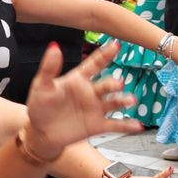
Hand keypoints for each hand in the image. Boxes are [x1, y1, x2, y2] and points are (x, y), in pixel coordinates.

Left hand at [22, 41, 141, 160]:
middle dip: (114, 83)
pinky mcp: (97, 125)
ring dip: (123, 101)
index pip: (95, 64)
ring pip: (114, 102)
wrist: (40, 133)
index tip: (116, 44)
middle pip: (106, 84)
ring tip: (130, 100)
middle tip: (118, 84)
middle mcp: (90, 92)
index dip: (105, 54)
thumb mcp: (41, 86)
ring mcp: (96, 109)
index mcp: (78, 79)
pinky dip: (127, 125)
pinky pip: (115, 125)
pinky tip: (137, 125)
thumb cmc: (40, 106)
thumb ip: (49, 68)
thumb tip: (54, 47)